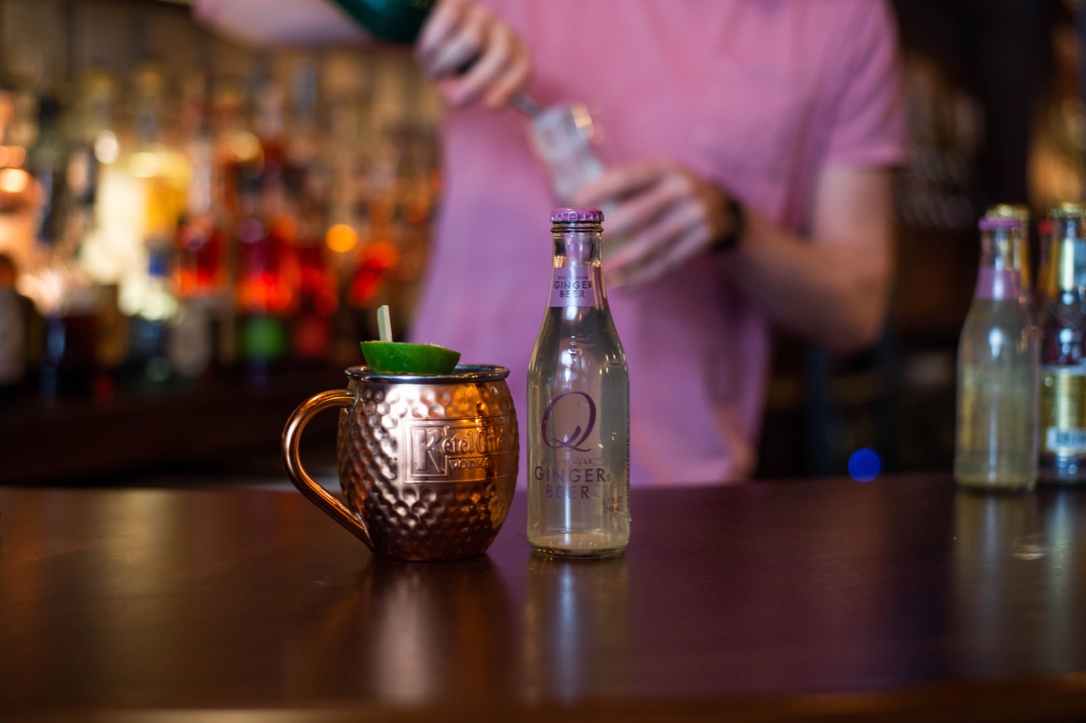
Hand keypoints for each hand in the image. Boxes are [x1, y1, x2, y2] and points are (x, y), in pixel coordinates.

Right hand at [415, 0, 530, 109]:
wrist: (437, 29)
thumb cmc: (457, 66)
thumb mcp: (470, 83)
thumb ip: (477, 94)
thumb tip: (476, 101)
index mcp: (514, 53)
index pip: (521, 68)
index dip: (509, 87)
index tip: (491, 105)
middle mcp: (502, 30)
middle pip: (501, 55)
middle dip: (476, 83)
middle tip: (455, 101)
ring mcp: (482, 14)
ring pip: (471, 41)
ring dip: (448, 65)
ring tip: (432, 73)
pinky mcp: (458, 2)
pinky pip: (448, 22)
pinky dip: (433, 44)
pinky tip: (424, 55)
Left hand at [572, 160, 734, 288]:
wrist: (725, 212)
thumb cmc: (674, 196)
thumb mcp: (658, 181)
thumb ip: (626, 189)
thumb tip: (578, 206)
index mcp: (664, 169)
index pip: (627, 178)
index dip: (599, 190)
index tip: (575, 203)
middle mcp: (682, 188)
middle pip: (638, 214)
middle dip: (608, 232)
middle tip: (583, 247)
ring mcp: (695, 214)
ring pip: (652, 244)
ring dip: (623, 262)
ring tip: (601, 275)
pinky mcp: (703, 238)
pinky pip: (667, 262)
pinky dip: (644, 277)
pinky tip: (624, 286)